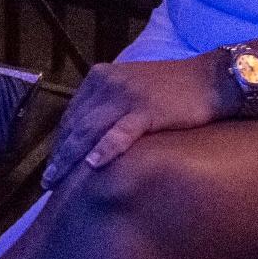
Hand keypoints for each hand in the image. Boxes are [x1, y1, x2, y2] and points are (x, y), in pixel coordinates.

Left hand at [40, 55, 225, 187]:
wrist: (210, 78)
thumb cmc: (172, 87)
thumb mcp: (131, 87)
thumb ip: (108, 104)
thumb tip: (88, 133)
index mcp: (101, 76)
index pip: (72, 113)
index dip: (60, 141)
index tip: (51, 164)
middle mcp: (108, 83)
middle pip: (76, 124)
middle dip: (60, 154)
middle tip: (47, 181)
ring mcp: (127, 96)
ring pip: (90, 130)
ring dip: (71, 158)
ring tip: (58, 181)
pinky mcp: (147, 110)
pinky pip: (120, 132)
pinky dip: (104, 149)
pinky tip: (92, 165)